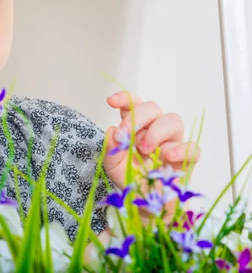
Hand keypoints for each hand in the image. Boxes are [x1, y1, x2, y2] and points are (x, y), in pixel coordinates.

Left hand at [103, 91, 200, 218]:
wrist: (145, 204)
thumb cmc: (130, 179)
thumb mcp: (113, 164)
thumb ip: (111, 147)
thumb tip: (113, 131)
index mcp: (136, 127)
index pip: (134, 104)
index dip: (125, 98)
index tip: (111, 101)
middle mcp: (154, 130)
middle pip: (153, 107)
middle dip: (138, 117)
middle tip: (127, 134)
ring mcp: (172, 142)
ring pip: (173, 120)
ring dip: (157, 131)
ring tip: (145, 149)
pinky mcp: (186, 159)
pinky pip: (192, 147)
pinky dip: (181, 149)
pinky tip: (167, 156)